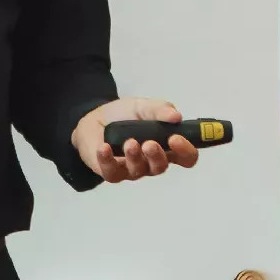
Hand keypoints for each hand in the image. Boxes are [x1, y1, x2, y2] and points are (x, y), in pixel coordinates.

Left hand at [71, 97, 199, 182]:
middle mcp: (151, 162)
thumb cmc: (124, 116)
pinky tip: (104, 148)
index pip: (185, 157)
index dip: (186, 152)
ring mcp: (131, 169)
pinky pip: (111, 173)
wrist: (93, 119)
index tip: (177, 139)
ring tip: (130, 143)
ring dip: (135, 157)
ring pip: (138, 170)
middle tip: (150, 144)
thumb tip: (177, 116)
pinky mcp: (111, 172)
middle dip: (157, 156)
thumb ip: (160, 110)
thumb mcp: (143, 106)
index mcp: (166, 147)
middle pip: (162, 167)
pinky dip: (107, 160)